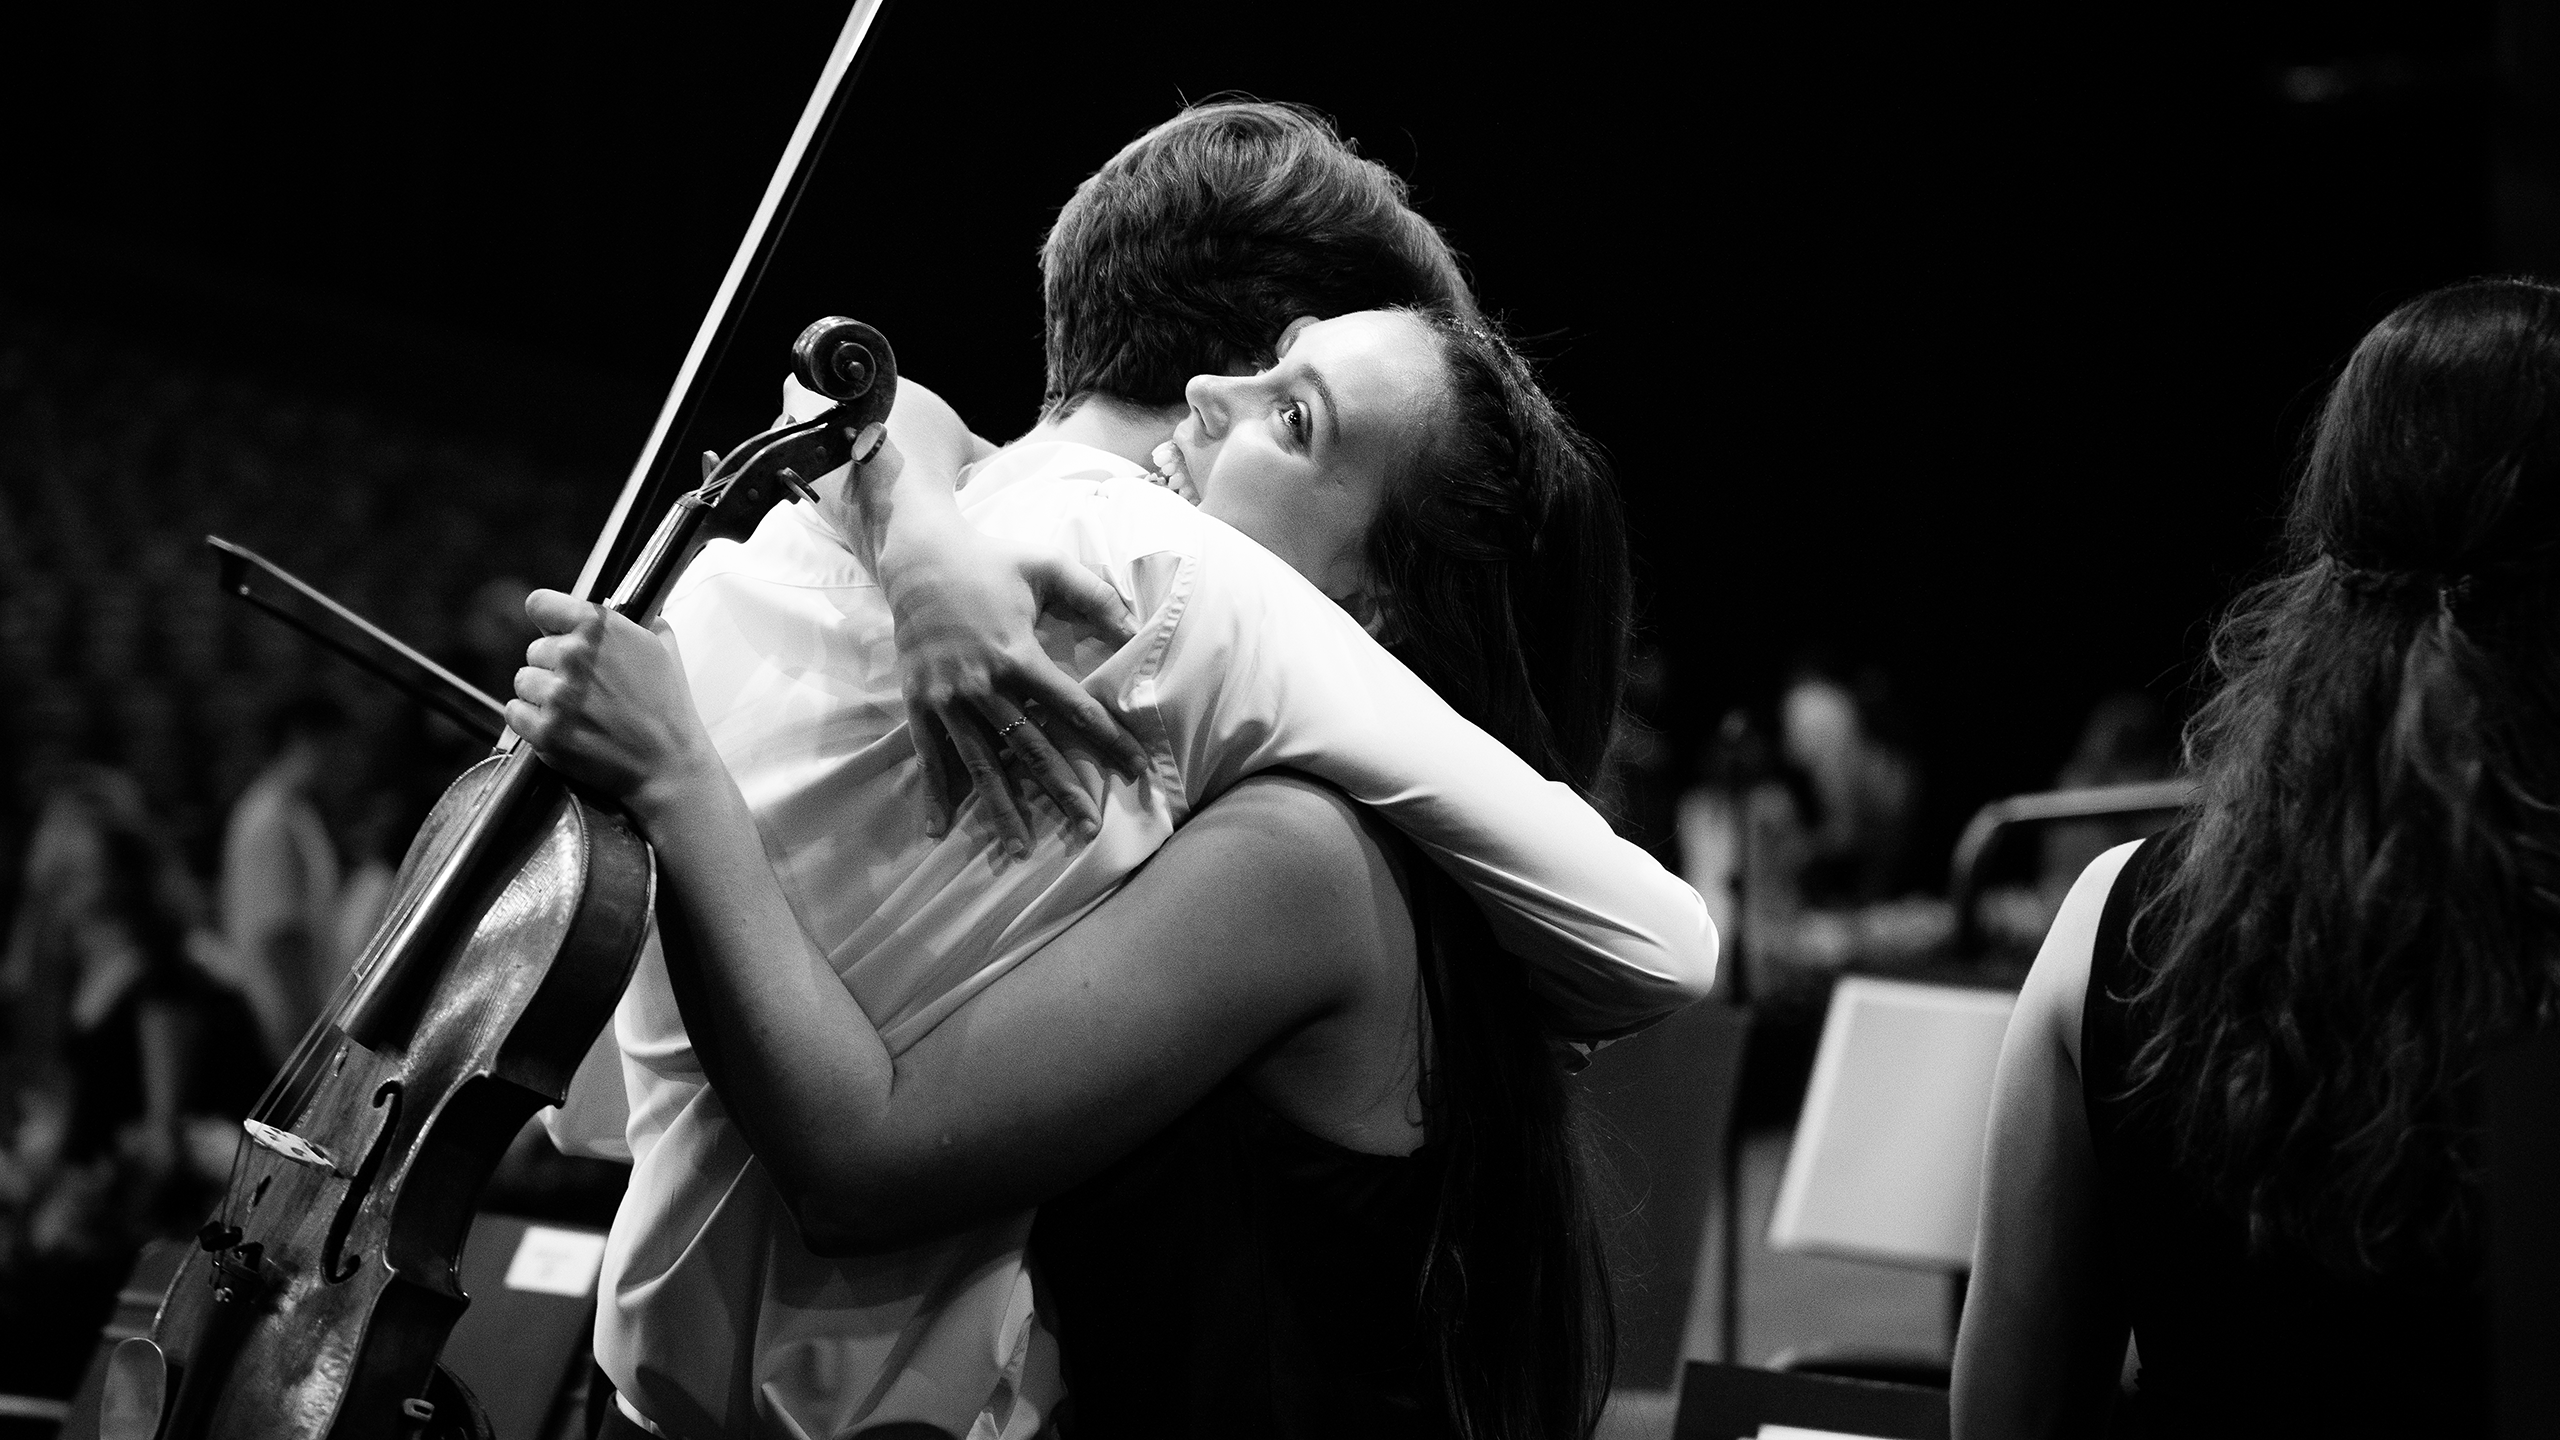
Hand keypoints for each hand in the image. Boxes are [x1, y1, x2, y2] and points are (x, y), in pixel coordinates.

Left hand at [508, 589, 715, 813]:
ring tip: (577, 710)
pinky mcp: (545, 730)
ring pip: (524, 681)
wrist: (668, 763)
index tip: (555, 632)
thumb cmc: (667, 708)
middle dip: (554, 666)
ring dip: (542, 694)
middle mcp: (574, 655)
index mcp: (600, 628)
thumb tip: (613, 609)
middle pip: (534, 650)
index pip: (540, 604)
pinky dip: (531, 720)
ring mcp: (557, 694)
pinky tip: (563, 726)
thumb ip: (632, 621)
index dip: (549, 621)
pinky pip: (514, 712)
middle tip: (586, 688)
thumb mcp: (662, 647)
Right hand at [880, 525, 1150, 854]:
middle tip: (1089, 827)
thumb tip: (1137, 628)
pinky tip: (941, 829)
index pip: (1074, 709)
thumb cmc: (989, 560)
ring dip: (1002, 808)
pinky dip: (935, 793)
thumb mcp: (1046, 566)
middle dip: (1063, 790)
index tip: (1137, 768)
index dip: (1109, 740)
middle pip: (1031, 749)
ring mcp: (947, 699)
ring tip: (1021, 848)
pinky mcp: (918, 703)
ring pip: (981, 764)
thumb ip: (1094, 596)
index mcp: (1017, 655)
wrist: (917, 557)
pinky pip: (929, 756)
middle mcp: (981, 686)